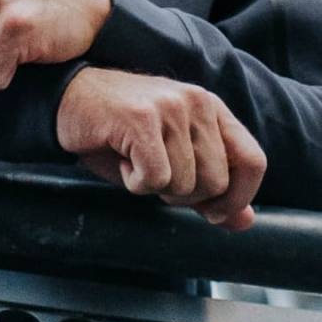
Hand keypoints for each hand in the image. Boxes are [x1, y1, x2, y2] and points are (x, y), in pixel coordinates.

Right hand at [56, 67, 265, 230]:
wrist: (67, 100)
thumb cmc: (120, 134)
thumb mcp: (172, 161)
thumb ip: (210, 189)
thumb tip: (244, 221)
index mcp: (212, 108)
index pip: (253, 161)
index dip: (238, 197)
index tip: (213, 213)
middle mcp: (198, 102)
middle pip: (216, 182)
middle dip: (184, 197)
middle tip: (155, 176)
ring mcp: (170, 107)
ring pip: (184, 184)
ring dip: (154, 188)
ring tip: (135, 162)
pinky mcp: (141, 118)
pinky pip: (154, 179)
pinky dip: (134, 183)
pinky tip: (122, 160)